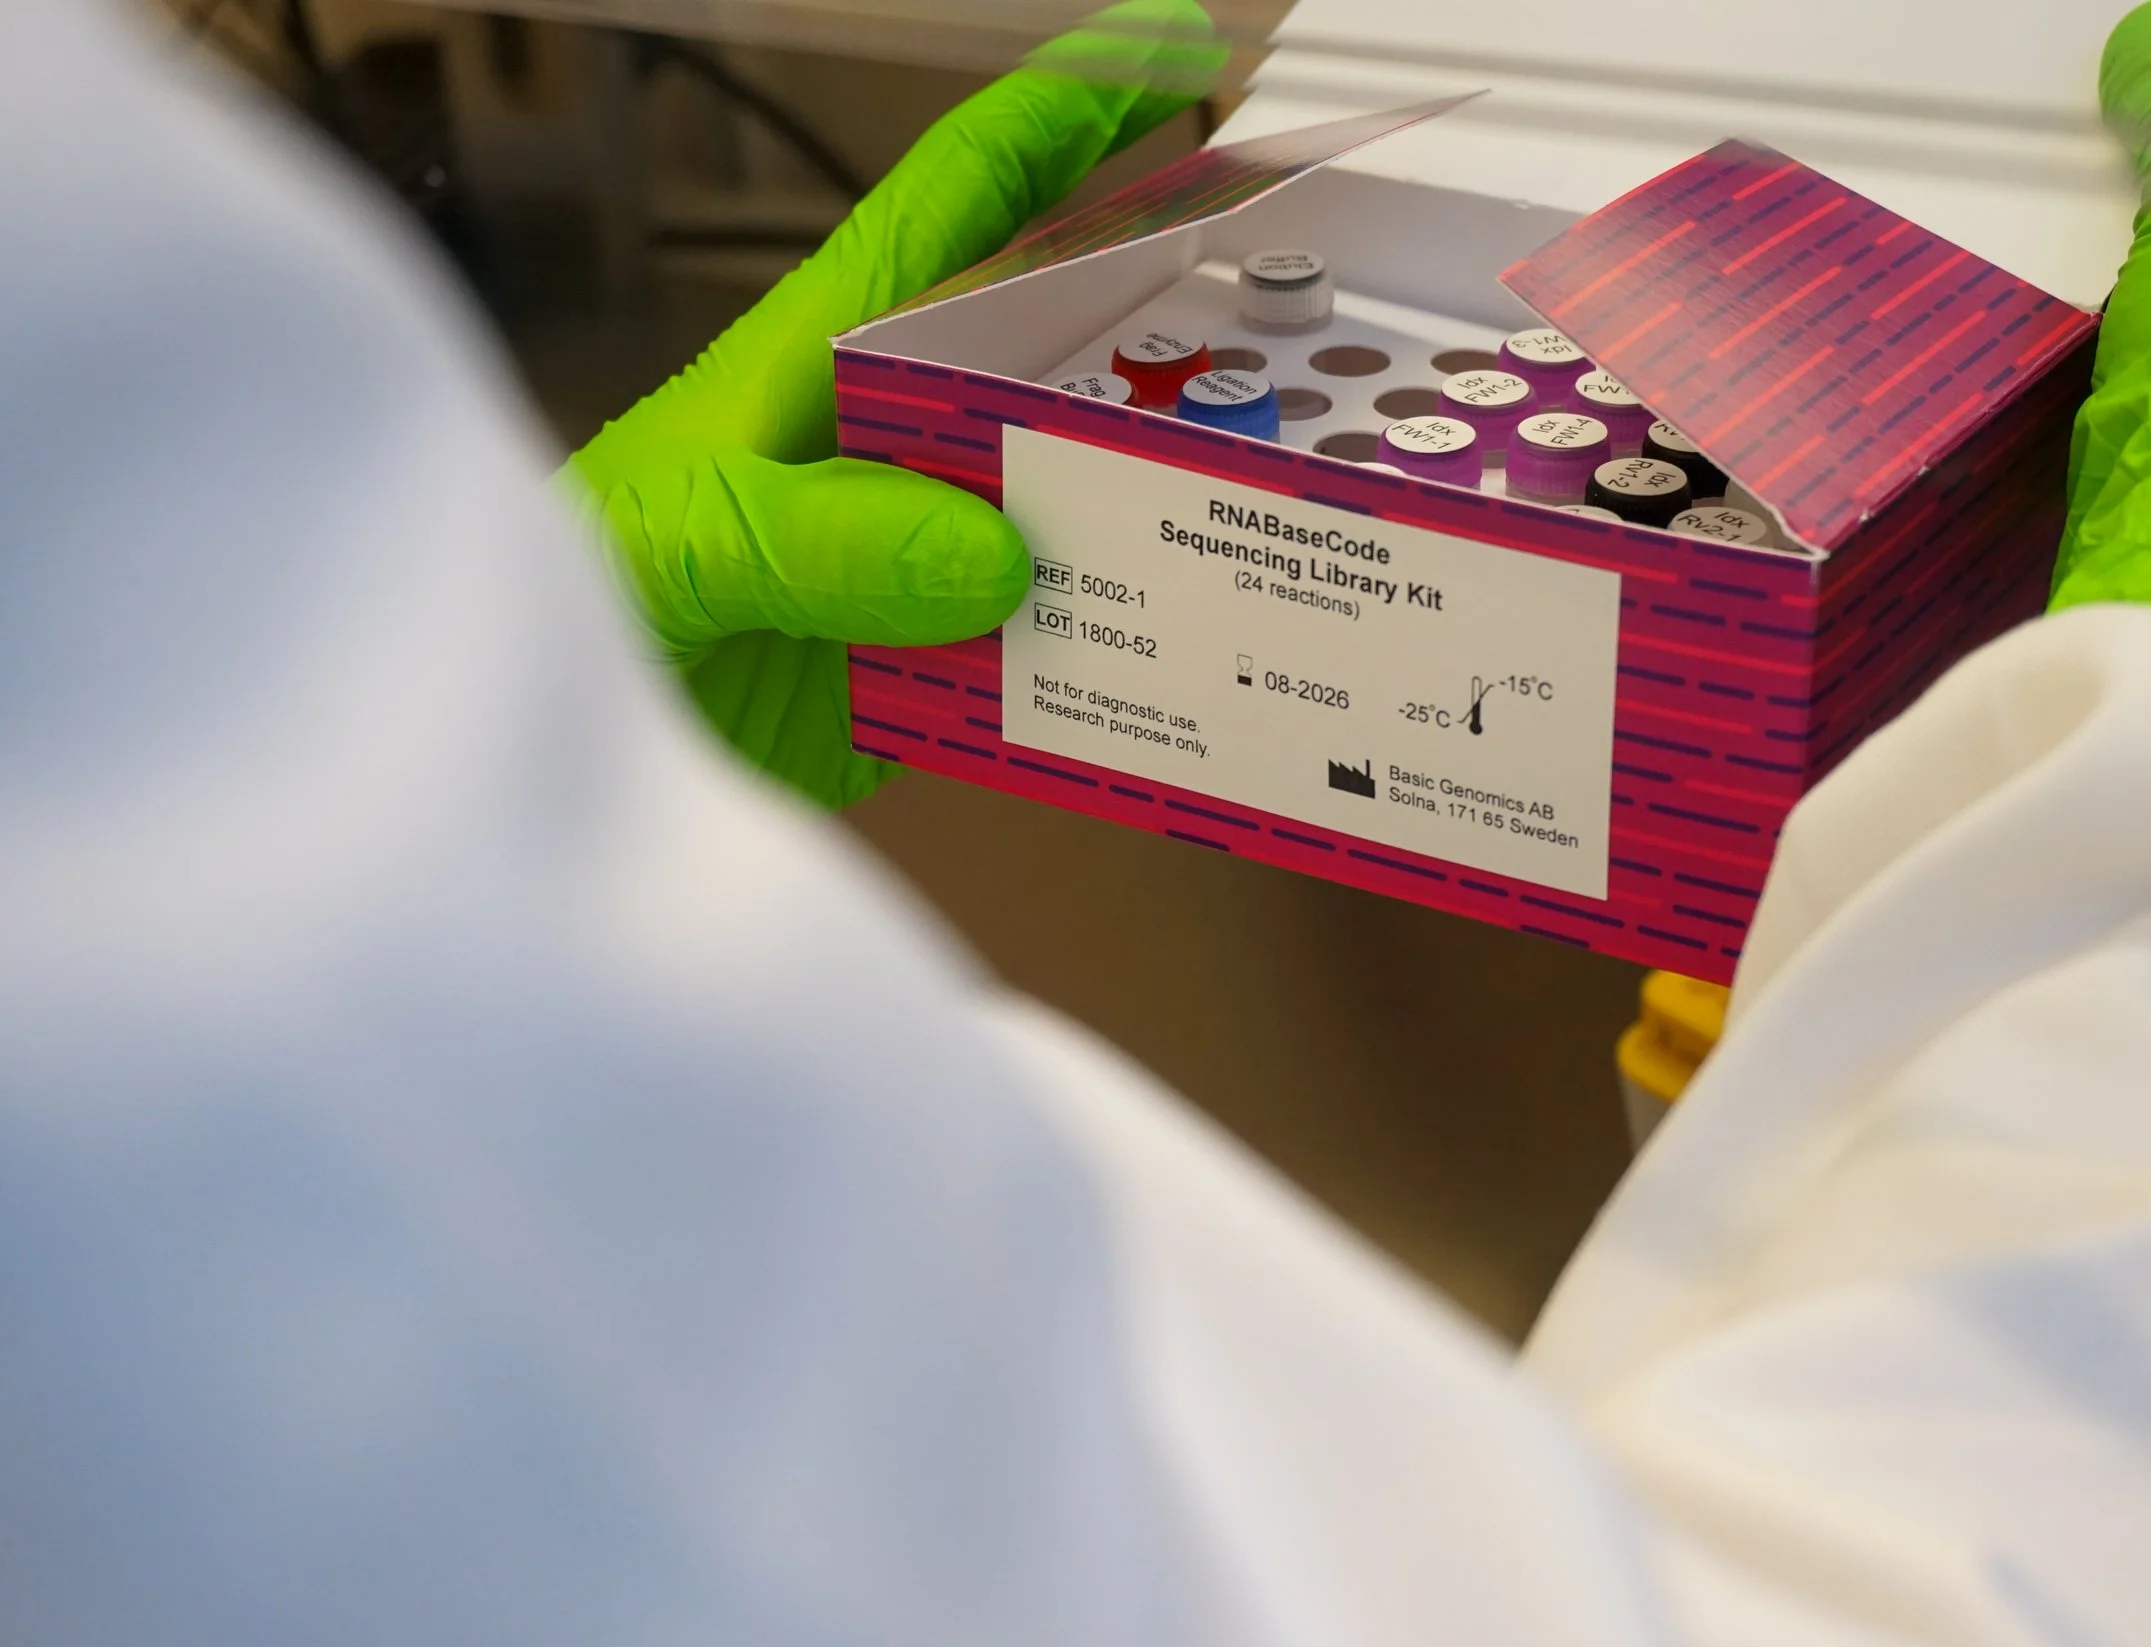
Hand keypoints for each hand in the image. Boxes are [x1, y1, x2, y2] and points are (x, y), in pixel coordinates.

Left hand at [568, 0, 1223, 809]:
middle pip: (1062, 340)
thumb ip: (824, 537)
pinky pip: (1061, 645)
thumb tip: (1002, 552)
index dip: (1066, 119)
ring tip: (1300, 485)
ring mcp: (929, 552)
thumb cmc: (577, 597)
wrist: (534, 769)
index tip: (1177, 60)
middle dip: (1181, 304)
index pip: (962, 201)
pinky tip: (1214, 660)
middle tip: (1313, 302)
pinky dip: (1134, 651)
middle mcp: (900, 437)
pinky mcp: (940, 668)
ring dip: (1176, 490)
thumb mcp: (682, 541)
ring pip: (1082, 493)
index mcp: (828, 354)